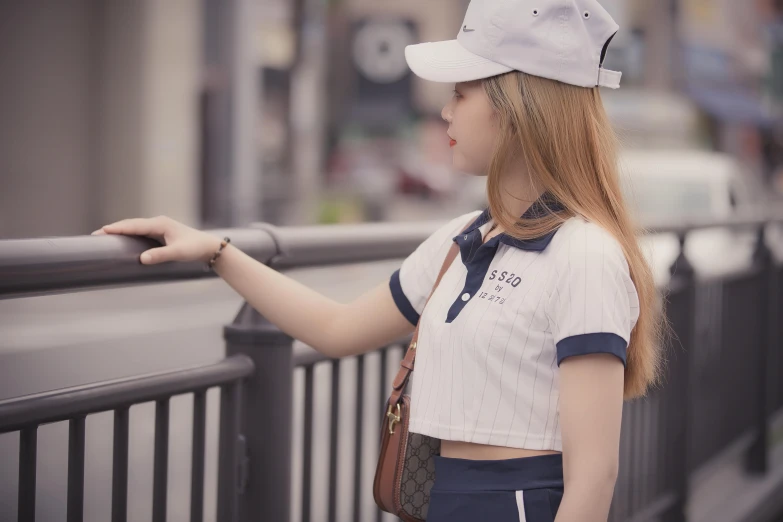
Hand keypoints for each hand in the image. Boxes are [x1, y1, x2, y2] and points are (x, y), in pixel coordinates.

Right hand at [91, 216, 221, 264]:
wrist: (208, 247)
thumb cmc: (194, 248)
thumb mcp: (178, 253)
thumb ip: (160, 256)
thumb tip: (142, 259)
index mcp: (160, 224)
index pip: (134, 225)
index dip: (118, 228)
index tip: (102, 230)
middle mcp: (157, 223)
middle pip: (131, 224)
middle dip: (114, 229)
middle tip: (96, 234)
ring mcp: (158, 228)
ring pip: (135, 228)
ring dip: (120, 231)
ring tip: (103, 236)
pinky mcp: (160, 234)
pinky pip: (140, 233)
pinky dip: (129, 235)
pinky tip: (121, 240)